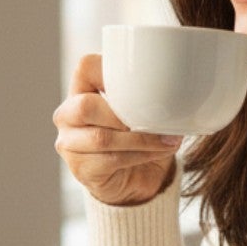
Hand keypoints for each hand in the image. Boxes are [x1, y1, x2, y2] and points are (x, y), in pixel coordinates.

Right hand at [53, 53, 180, 206]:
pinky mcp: (81, 169)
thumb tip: (178, 92)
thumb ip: (147, 95)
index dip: (111, 72)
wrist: (137, 177)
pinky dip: (140, 155)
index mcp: (81, 90)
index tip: (142, 83)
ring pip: (102, 137)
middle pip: (85, 106)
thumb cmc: (140, 135)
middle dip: (125, 114)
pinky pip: (111, 160)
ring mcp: (70, 143)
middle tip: (154, 120)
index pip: (85, 68)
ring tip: (167, 140)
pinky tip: (157, 152)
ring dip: (141, 139)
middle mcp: (68, 115)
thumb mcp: (143, 109)